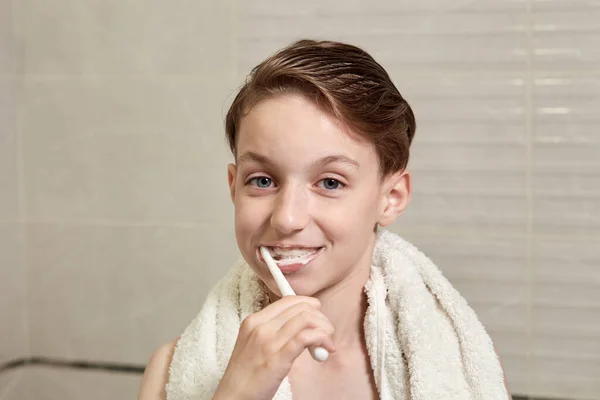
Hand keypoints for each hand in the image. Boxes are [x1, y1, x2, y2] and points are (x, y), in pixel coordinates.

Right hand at [212, 296, 335, 399]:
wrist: (233, 396)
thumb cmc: (245, 375)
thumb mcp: (253, 344)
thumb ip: (273, 331)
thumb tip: (300, 324)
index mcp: (254, 321)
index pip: (288, 300)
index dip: (309, 304)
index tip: (318, 313)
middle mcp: (260, 327)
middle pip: (300, 307)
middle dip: (320, 317)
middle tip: (326, 332)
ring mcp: (268, 342)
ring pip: (306, 319)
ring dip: (324, 329)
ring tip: (327, 343)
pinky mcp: (277, 358)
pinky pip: (306, 338)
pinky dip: (321, 339)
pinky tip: (324, 349)